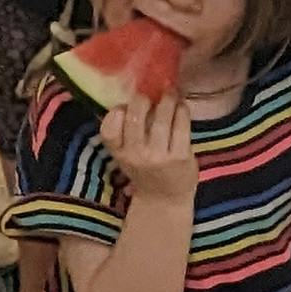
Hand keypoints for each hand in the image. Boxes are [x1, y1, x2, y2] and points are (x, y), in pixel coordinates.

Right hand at [105, 84, 199, 205]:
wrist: (165, 199)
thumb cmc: (144, 170)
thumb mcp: (126, 155)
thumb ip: (125, 131)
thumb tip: (136, 92)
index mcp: (119, 153)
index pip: (108, 129)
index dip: (115, 112)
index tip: (125, 105)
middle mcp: (136, 155)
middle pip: (135, 117)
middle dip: (143, 99)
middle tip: (151, 93)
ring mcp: (159, 156)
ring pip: (161, 117)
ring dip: (167, 99)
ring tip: (170, 92)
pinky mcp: (180, 156)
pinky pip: (181, 124)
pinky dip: (182, 110)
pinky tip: (181, 106)